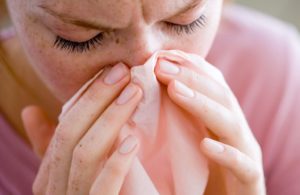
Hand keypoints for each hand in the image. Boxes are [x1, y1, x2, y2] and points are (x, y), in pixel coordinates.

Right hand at [21, 63, 142, 194]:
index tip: (111, 71)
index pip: (64, 125)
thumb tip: (31, 111)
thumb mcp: (68, 173)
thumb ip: (51, 146)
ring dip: (110, 120)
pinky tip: (133, 142)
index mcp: (50, 173)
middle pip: (71, 133)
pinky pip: (102, 190)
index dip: (86, 96)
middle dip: (97, 99)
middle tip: (123, 72)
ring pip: (84, 155)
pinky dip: (115, 165)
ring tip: (134, 93)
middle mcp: (55, 186)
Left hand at [155, 51, 265, 194]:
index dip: (188, 67)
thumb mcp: (188, 138)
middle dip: (191, 78)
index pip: (210, 83)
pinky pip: (242, 165)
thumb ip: (177, 115)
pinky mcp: (249, 180)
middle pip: (219, 96)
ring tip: (175, 90)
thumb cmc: (202, 171)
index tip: (160, 57)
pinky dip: (225, 153)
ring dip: (202, 104)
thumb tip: (148, 89)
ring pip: (230, 123)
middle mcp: (235, 130)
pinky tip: (205, 145)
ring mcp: (245, 153)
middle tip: (161, 66)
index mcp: (221, 117)